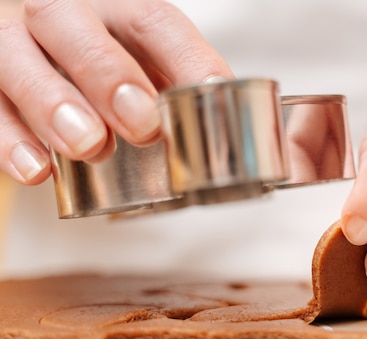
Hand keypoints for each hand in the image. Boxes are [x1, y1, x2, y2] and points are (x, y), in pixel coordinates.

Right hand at [0, 0, 231, 183]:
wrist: (39, 57)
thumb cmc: (100, 69)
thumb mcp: (141, 68)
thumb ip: (171, 92)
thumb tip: (220, 134)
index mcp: (114, 9)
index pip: (153, 21)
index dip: (186, 59)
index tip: (211, 98)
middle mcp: (59, 13)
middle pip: (74, 25)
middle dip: (108, 74)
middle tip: (140, 124)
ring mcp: (12, 39)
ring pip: (16, 54)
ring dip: (54, 103)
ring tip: (88, 145)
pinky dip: (9, 139)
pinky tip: (38, 170)